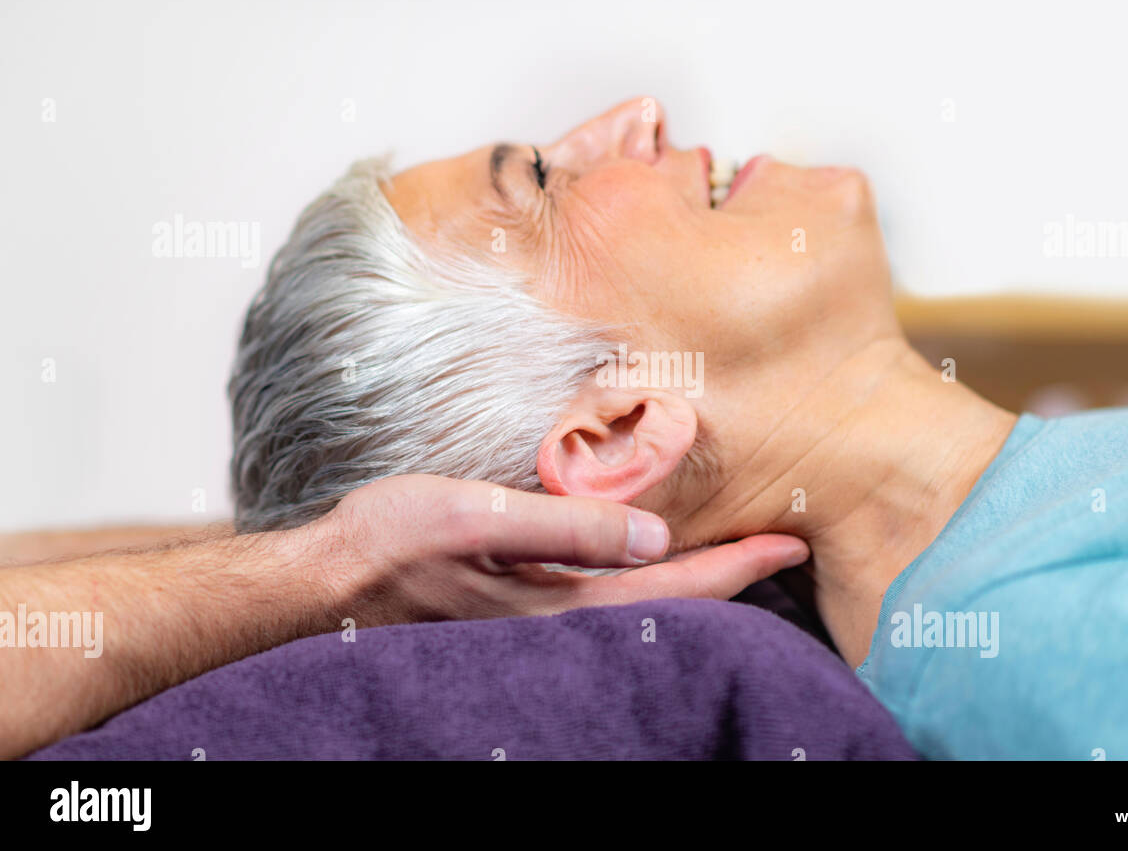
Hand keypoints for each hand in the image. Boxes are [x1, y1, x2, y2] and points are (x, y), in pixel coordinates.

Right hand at [307, 474, 809, 624]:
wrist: (323, 586)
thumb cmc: (389, 547)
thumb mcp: (475, 518)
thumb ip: (565, 528)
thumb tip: (653, 537)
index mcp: (558, 605)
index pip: (672, 590)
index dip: (736, 566)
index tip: (788, 542)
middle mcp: (558, 624)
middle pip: (669, 606)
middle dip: (730, 579)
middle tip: (782, 549)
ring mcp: (539, 624)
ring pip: (640, 606)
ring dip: (692, 581)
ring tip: (736, 556)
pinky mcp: (518, 613)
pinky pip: (604, 601)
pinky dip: (646, 581)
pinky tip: (651, 563)